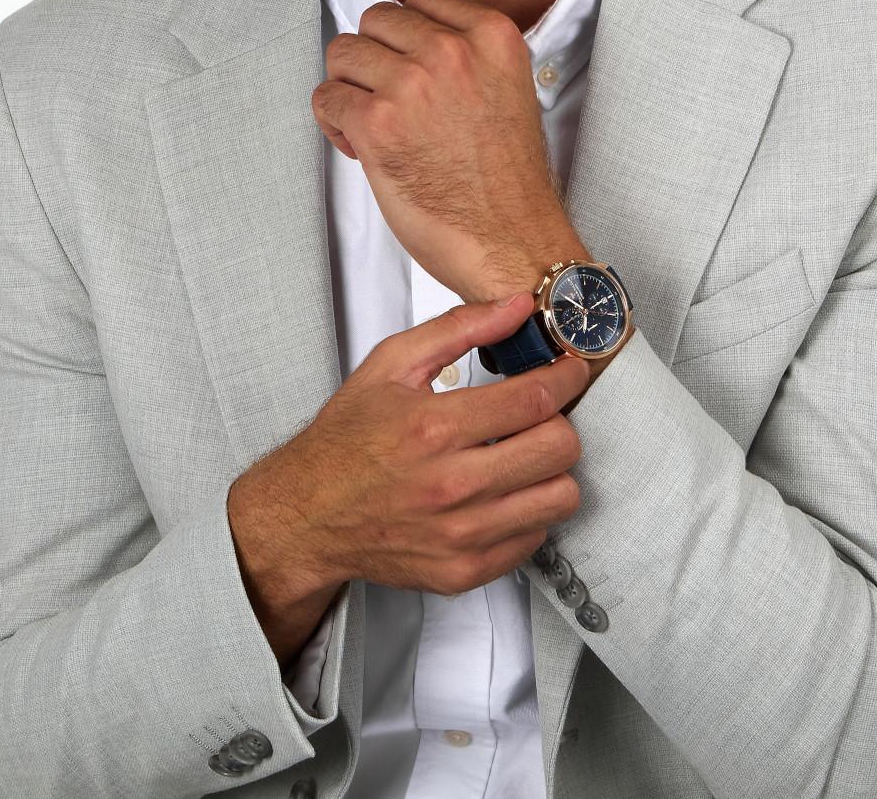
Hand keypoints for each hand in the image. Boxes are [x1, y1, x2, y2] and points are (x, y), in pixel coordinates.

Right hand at [229, 294, 590, 599]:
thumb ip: (459, 328)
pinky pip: (535, 538)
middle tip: (542, 413)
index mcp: (434, 427)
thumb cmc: (346, 441)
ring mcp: (461, 535)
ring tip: (525, 454)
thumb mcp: (391, 364)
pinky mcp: (464, 570)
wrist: (306, 515)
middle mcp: (452, 485)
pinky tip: (503, 492)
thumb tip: (517, 307)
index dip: (566, 377)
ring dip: (551, 469)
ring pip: (559, 497)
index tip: (569, 369)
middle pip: (558, 448)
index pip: (535, 398)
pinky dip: (529, 511)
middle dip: (559, 420)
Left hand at [310, 0, 576, 302]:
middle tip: (391, 101)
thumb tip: (407, 39)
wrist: (513, 243)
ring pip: (343, 53)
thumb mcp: (509, 87)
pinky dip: (335, 123)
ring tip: (376, 125)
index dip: (410, 34)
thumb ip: (467, 52)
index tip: (413, 65)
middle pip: (376, 20)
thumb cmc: (509, 179)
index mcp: (492, 35)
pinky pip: (327, 97)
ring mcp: (411, 84)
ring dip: (351, 88)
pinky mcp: (377, 124)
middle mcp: (452, 50)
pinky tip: (362, 146)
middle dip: (376, 59)